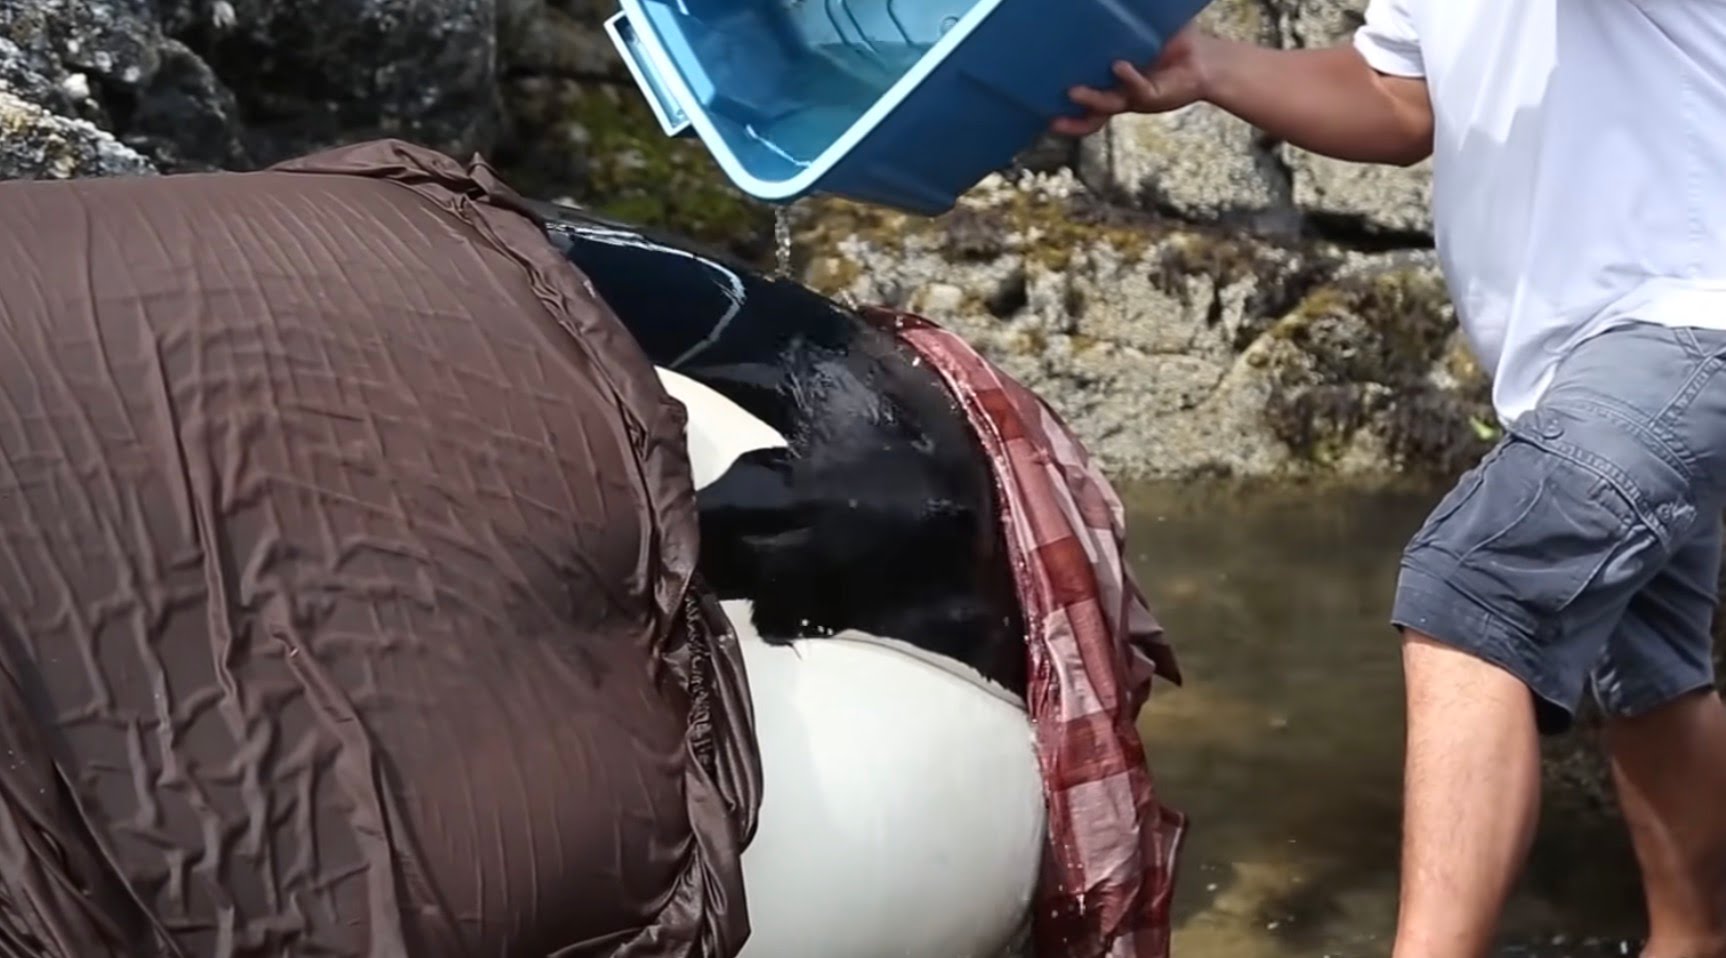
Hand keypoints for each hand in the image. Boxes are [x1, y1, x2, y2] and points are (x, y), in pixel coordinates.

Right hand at [1051, 27, 1211, 136]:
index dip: (1064, 106)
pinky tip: (1119, 66)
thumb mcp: (1140, 29)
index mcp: (1109, 82)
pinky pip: (1137, 89)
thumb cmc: (1170, 43)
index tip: (1041, 102)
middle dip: (1069, 114)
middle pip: (1088, 111)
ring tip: (1074, 91)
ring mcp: (1134, 97)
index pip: (1082, 98)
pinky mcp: (1153, 97)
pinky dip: (1128, 78)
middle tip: (1047, 107)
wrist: (1206, 60)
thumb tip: (1103, 4)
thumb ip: (1122, 21)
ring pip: (1106, 105)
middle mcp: (1118, 94)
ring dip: (1090, 99)